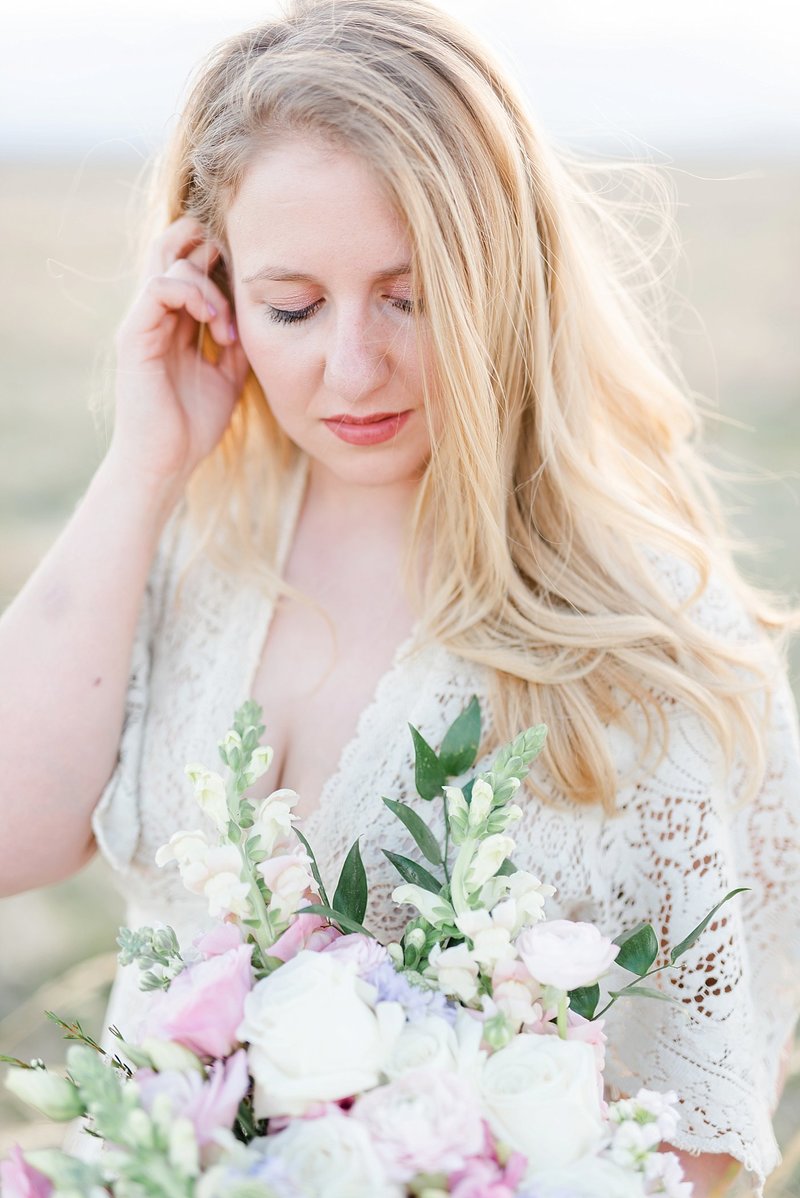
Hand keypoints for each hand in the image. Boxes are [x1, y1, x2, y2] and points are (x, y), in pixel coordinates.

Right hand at [109, 215, 250, 495]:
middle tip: (242, 275)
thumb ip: (237, 340)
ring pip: (169, 261)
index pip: (189, 261)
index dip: (221, 258)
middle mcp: (153, 314)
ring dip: (209, 284)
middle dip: (211, 248)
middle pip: (173, 246)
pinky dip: (193, 295)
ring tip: (228, 324)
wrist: (166, 463)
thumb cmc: (194, 426)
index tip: (252, 285)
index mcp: (172, 320)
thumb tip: (261, 312)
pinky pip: (159, 288)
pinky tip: (217, 323)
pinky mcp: (133, 336)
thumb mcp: (229, 374)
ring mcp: (141, 322)